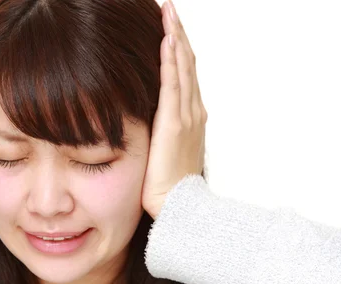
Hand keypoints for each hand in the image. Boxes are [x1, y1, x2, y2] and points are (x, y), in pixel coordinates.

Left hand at [142, 0, 206, 219]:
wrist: (178, 206)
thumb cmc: (169, 185)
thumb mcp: (166, 151)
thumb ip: (161, 131)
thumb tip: (148, 120)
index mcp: (190, 116)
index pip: (184, 73)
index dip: (178, 47)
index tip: (169, 26)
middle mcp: (193, 110)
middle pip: (186, 63)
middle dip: (178, 33)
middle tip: (169, 8)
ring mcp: (187, 115)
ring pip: (182, 67)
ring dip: (175, 37)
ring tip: (168, 12)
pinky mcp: (174, 123)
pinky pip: (173, 85)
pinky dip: (172, 60)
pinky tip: (168, 39)